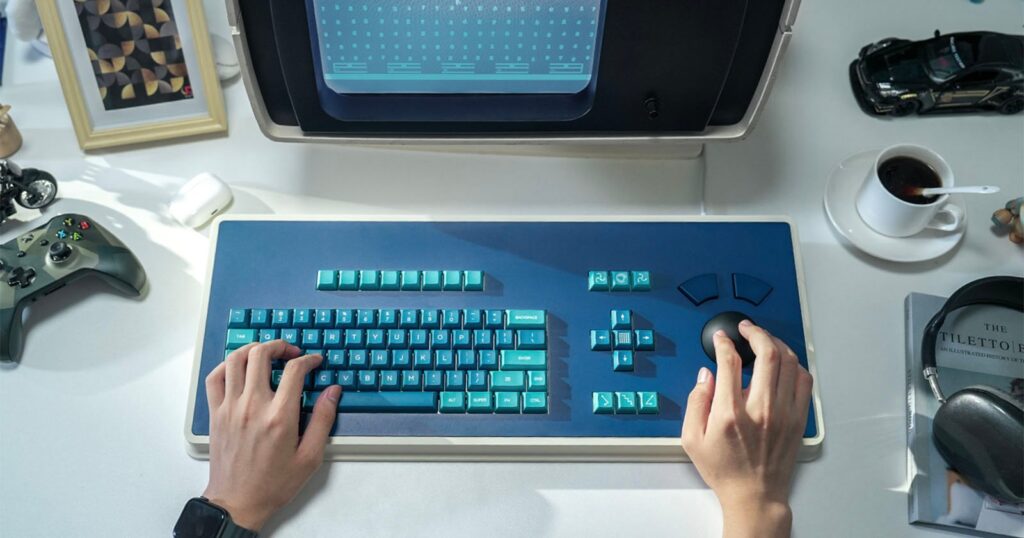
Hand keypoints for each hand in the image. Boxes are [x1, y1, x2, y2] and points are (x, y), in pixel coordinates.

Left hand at [202, 340, 340, 530]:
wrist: (238, 502)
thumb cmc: (273, 483)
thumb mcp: (310, 457)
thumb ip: (324, 420)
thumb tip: (333, 392)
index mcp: (280, 417)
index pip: (294, 370)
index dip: (308, 359)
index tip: (314, 361)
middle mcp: (253, 406)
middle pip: (262, 355)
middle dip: (280, 346)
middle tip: (291, 352)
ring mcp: (231, 408)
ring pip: (237, 359)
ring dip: (254, 349)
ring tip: (266, 353)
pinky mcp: (216, 413)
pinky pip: (215, 377)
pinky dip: (227, 364)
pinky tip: (239, 366)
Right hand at [681, 320, 812, 537]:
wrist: (754, 495)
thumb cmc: (724, 470)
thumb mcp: (692, 440)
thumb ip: (695, 403)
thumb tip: (706, 375)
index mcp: (730, 414)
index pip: (729, 361)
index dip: (724, 342)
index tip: (721, 338)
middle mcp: (760, 410)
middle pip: (766, 354)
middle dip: (755, 332)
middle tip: (746, 328)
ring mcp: (783, 413)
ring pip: (788, 362)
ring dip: (775, 343)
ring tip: (764, 339)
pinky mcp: (797, 419)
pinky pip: (803, 380)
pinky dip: (794, 364)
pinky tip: (783, 362)